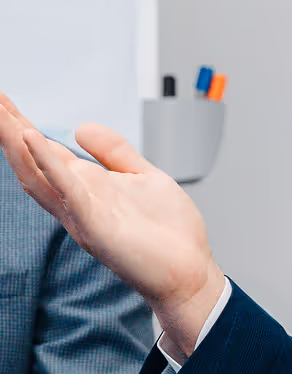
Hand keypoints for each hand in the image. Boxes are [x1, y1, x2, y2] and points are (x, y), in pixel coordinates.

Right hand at [0, 92, 224, 355]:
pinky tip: (34, 139)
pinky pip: (68, 192)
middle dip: (9, 130)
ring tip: (0, 113)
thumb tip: (82, 127)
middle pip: (31, 161)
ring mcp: (82, 215)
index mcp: (85, 189)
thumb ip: (114, 153)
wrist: (190, 274)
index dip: (21, 126)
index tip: (2, 99)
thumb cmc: (168, 234)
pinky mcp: (98, 227)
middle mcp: (75, 203)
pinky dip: (50, 164)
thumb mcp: (142, 178)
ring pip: (39, 174)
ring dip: (17, 142)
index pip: (44, 153)